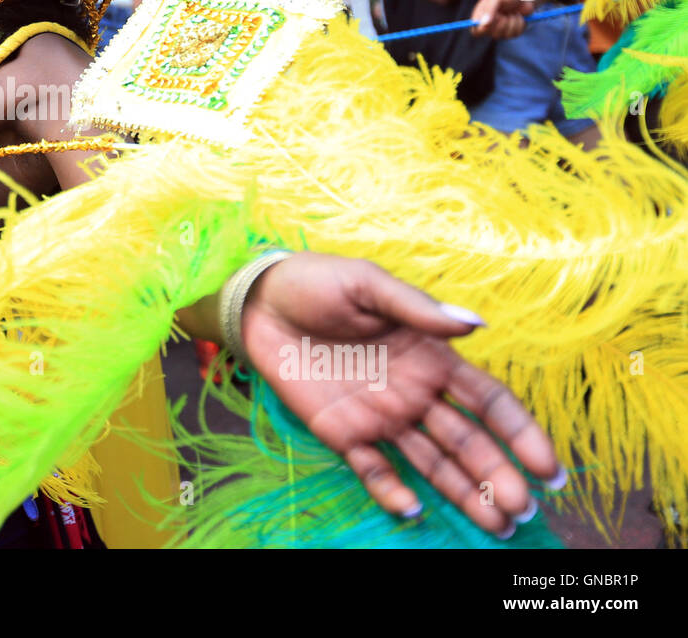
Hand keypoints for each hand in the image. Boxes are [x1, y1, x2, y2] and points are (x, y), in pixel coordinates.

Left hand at [241, 252, 562, 536]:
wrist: (260, 301)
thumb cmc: (319, 283)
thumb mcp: (368, 285)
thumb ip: (417, 309)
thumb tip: (474, 324)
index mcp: (431, 357)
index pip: (489, 402)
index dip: (521, 434)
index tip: (549, 468)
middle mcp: (415, 393)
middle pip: (467, 442)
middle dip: (497, 475)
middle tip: (521, 509)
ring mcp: (381, 417)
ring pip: (431, 464)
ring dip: (463, 494)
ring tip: (496, 525)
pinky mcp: (342, 433)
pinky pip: (373, 469)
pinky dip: (392, 492)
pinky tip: (413, 510)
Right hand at [471, 0, 533, 37]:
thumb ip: (489, 10)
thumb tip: (483, 24)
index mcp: (482, 17)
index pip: (476, 31)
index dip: (481, 30)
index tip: (489, 24)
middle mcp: (491, 25)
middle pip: (493, 34)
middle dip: (502, 22)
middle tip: (504, 12)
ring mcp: (502, 29)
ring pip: (506, 34)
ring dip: (512, 21)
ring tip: (513, 11)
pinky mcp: (513, 31)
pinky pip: (516, 33)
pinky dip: (519, 23)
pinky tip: (518, 15)